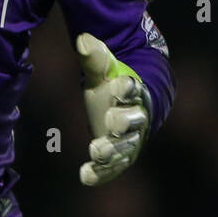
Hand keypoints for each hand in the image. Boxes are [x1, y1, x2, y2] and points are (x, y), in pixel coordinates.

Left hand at [75, 33, 151, 185]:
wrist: (125, 108)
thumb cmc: (113, 87)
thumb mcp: (102, 70)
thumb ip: (94, 57)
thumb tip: (82, 39)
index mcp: (133, 92)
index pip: (133, 89)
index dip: (127, 87)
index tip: (120, 84)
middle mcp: (135, 118)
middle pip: (132, 121)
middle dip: (123, 121)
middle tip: (111, 121)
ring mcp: (129, 140)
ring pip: (124, 147)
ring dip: (111, 150)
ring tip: (96, 150)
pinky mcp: (119, 158)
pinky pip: (112, 168)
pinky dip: (101, 173)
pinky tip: (86, 176)